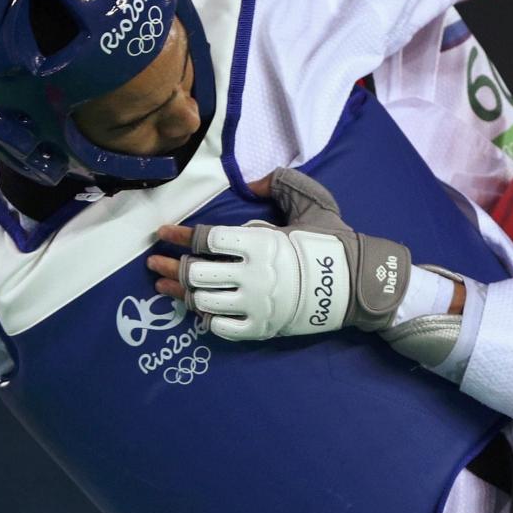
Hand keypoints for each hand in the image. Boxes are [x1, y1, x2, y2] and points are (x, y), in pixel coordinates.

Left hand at [146, 168, 410, 340]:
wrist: (359, 285)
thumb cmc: (332, 242)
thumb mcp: (311, 201)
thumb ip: (280, 184)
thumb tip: (250, 184)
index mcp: (260, 243)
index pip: (207, 239)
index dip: (179, 235)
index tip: (162, 232)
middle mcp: (252, 276)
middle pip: (198, 273)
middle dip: (171, 266)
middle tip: (154, 262)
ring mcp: (256, 305)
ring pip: (204, 301)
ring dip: (181, 292)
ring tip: (164, 284)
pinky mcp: (263, 328)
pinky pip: (222, 328)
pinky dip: (205, 319)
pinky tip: (197, 310)